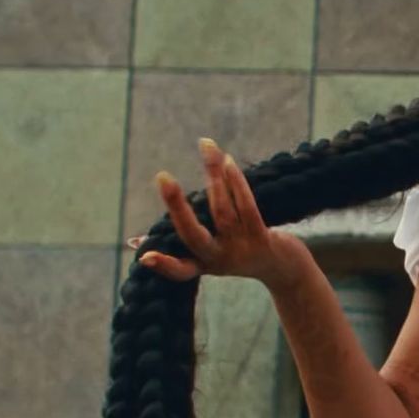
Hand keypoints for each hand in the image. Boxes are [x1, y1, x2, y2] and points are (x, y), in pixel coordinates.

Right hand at [127, 138, 298, 287]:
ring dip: (213, 175)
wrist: (284, 268)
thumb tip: (134, 243)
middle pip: (194, 235)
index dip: (163, 266)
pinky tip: (227, 161)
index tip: (144, 257)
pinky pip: (247, 207)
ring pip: (222, 210)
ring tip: (206, 146)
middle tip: (162, 177)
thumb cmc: (239, 256)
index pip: (180, 270)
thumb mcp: (210, 257)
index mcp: (204, 265)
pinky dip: (236, 182)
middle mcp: (220, 259)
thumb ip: (177, 247)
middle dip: (177, 206)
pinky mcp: (262, 237)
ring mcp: (242, 249)